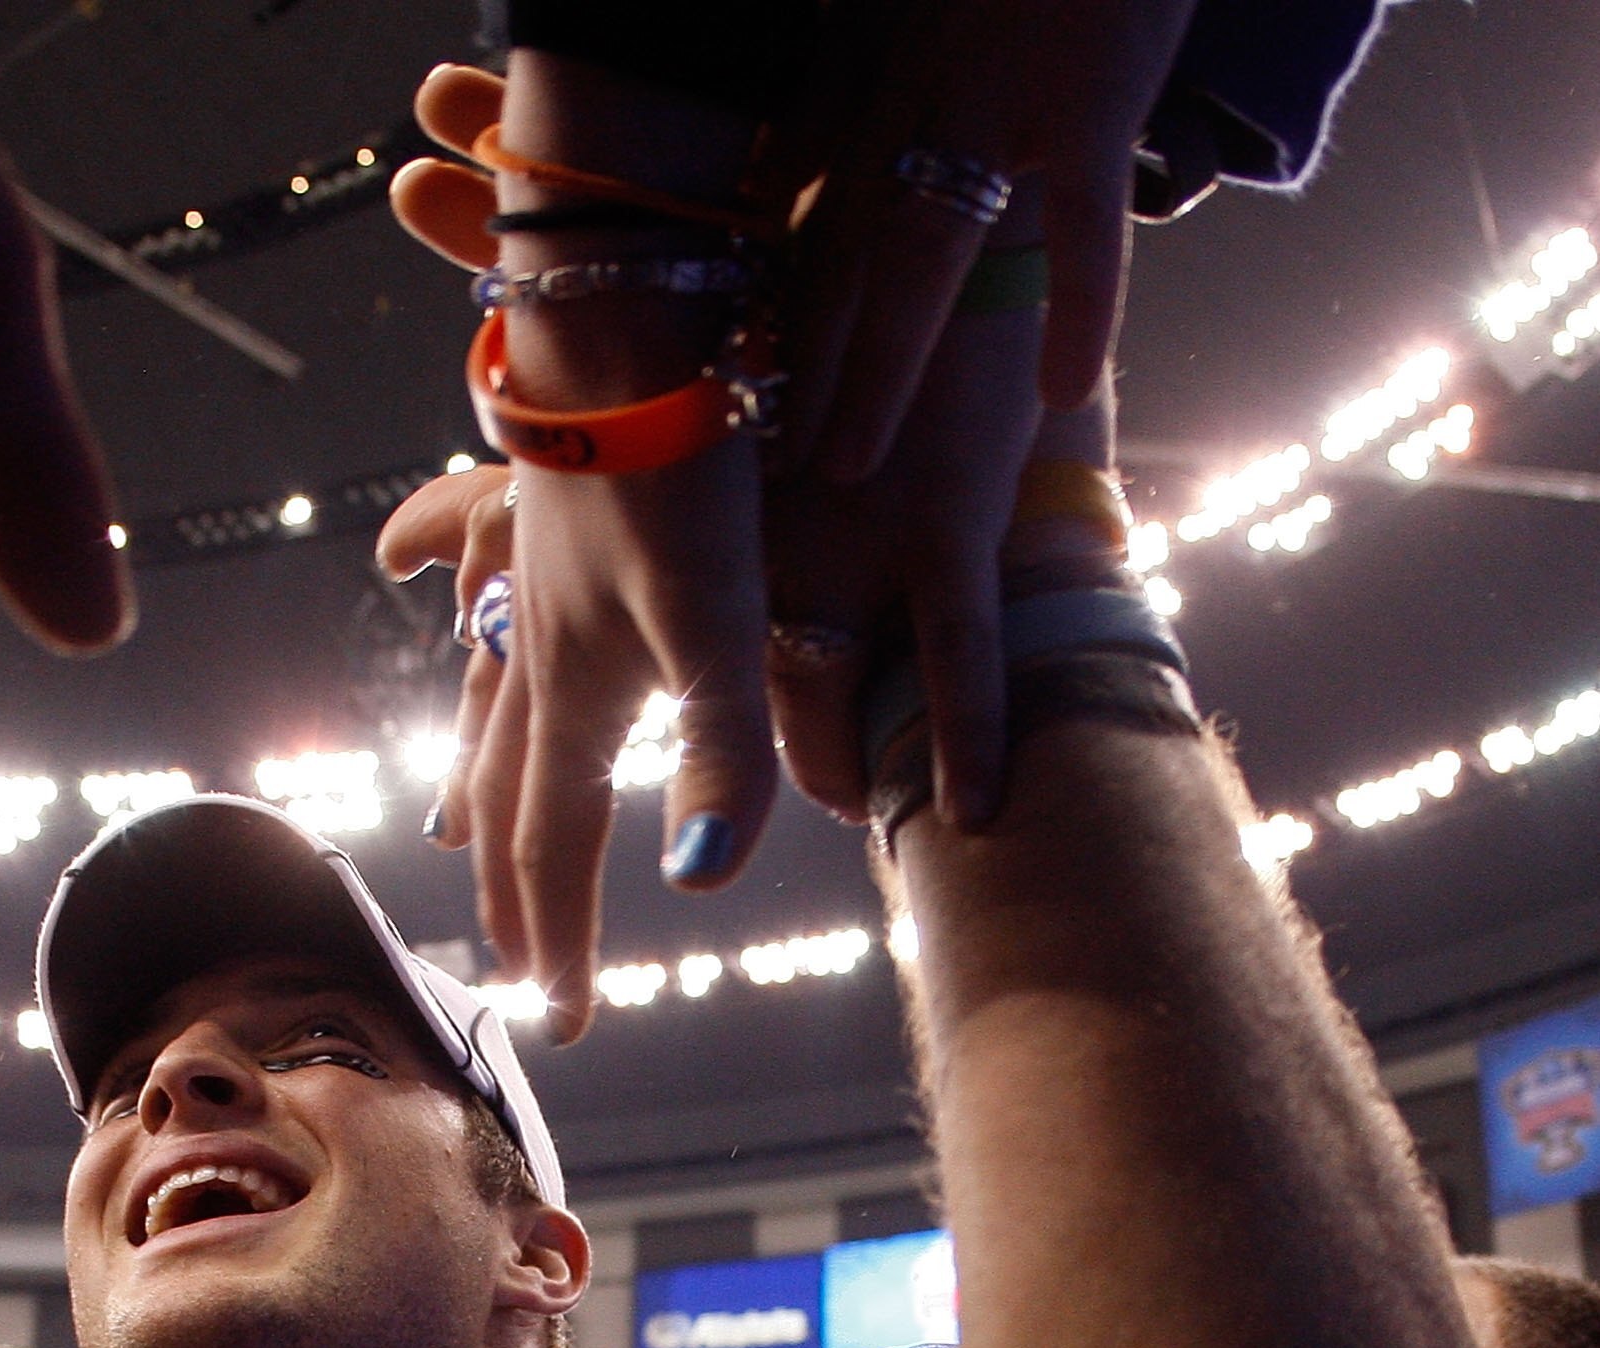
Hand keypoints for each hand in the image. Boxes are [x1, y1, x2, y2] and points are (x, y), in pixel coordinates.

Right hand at [388, 64, 775, 1034]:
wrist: (627, 305)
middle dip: (510, 885)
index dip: (562, 943)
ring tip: (452, 827)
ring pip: (486, 709)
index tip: (565, 1024)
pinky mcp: (541, 511)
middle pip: (506, 797)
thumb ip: (719, 749)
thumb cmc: (681, 461)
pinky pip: (488, 610)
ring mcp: (531, 582)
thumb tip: (697, 882)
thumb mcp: (721, 616)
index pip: (557, 852)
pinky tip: (459, 616)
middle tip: (510, 951)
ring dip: (473, 782)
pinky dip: (475, 649)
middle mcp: (535, 652)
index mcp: (576, 697)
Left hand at [767, 237, 1122, 826]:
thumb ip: (766, 490)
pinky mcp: (942, 523)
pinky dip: (970, 736)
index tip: (738, 754)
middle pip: (767, 692)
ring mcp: (852, 542)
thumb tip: (772, 542)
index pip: (707, 650)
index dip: (728, 707)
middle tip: (830, 792)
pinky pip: (961, 657)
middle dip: (800, 755)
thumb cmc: (846, 303)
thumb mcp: (775, 412)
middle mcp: (765, 544)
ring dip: (864, 763)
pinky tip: (976, 806)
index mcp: (718, 521)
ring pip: (847, 695)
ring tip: (882, 803)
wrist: (918, 204)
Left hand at [780, 0, 1196, 481]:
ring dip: (879, 371)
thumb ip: (852, 48)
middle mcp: (917, 89)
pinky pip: (1080, 223)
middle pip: (840, 250)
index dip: (768, 284)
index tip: (738, 364)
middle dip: (801, 361)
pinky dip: (1080, 308)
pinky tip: (1064, 393)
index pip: (802, 191)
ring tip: (848, 467)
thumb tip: (788, 147)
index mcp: (875, 52)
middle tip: (770, 462)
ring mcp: (1000, 99)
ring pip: (918, 259)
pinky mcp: (1089, 99)